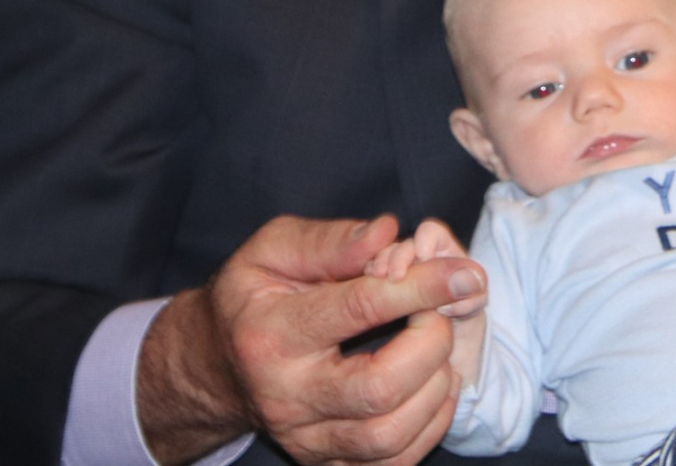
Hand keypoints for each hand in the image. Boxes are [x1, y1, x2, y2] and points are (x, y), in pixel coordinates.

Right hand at [137, 214, 485, 465]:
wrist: (213, 365)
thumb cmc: (250, 297)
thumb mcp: (272, 248)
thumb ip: (330, 240)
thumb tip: (389, 233)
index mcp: (272, 333)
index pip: (359, 309)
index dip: (420, 288)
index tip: (462, 274)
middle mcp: (287, 395)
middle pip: (379, 387)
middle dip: (431, 344)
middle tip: (440, 313)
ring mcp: (305, 438)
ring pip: (389, 436)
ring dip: (435, 390)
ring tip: (438, 351)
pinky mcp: (323, 462)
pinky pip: (390, 464)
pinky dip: (427, 428)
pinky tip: (431, 389)